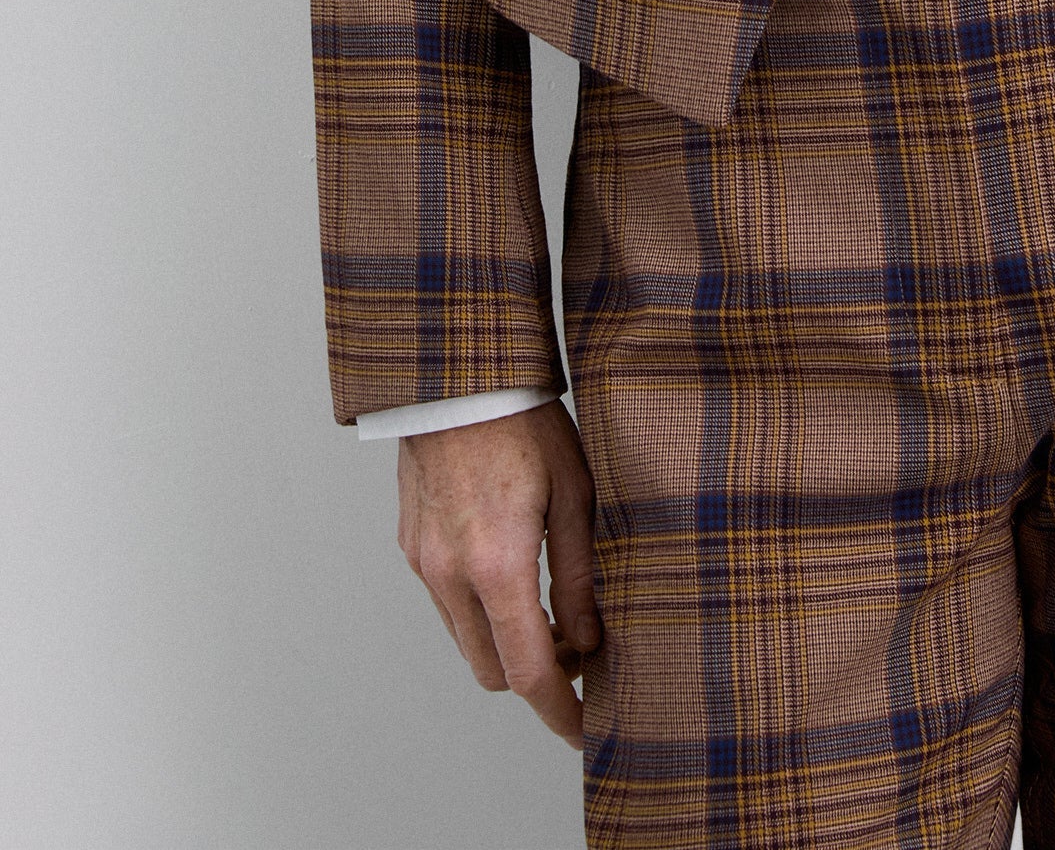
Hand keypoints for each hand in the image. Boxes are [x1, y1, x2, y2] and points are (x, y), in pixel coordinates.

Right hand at [396, 401, 599, 747]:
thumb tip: (592, 643)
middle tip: (579, 649)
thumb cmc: (526, 424)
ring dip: (505, 643)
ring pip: (465, 641)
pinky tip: (511, 573)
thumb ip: (582, 577)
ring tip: (550, 607)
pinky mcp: (412, 546)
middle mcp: (450, 575)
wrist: (458, 374)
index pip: (529, 673)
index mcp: (497, 566)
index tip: (587, 730)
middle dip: (536, 676)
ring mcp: (424, 563)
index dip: (560, 711)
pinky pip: (445, 604)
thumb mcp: (576, 495)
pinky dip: (479, 612)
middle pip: (493, 671)